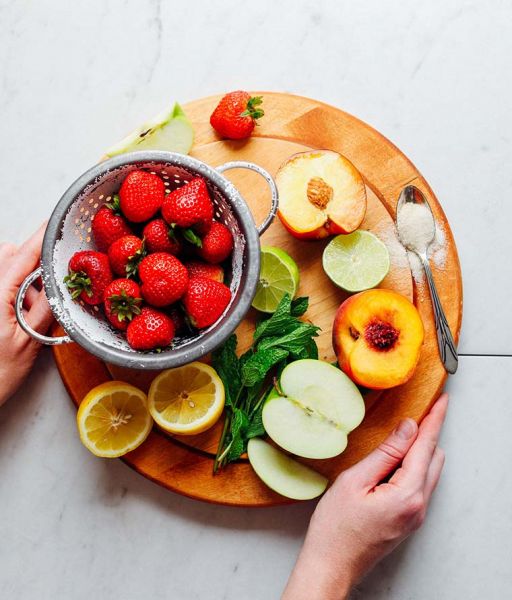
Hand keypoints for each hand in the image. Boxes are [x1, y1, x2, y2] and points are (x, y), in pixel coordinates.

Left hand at [0, 224, 53, 406]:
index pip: (22, 256)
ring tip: (27, 314)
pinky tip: (16, 317)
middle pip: (9, 257)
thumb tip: (57, 279)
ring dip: (21, 283)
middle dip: (30, 266)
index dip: (40, 237)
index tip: (54, 222)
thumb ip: (45, 305)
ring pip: (3, 271)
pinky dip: (12, 294)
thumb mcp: (30, 341)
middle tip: (43, 295)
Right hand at [283, 393, 447, 599]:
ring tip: (401, 434)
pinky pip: (419, 485)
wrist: (331, 565)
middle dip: (427, 433)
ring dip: (419, 450)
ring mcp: (416, 515)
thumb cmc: (336, 527)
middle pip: (433, 458)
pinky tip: (394, 460)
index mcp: (408, 494)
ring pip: (428, 472)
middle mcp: (419, 506)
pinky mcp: (409, 520)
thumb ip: (386, 453)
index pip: (426, 447)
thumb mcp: (355, 481)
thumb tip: (408, 428)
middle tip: (416, 411)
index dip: (434, 420)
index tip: (442, 400)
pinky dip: (413, 466)